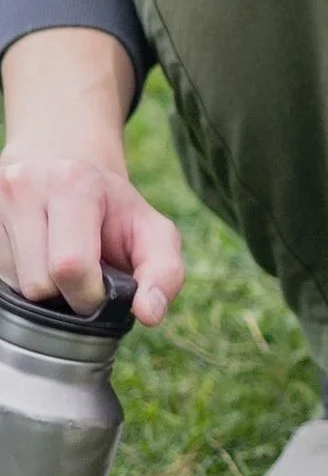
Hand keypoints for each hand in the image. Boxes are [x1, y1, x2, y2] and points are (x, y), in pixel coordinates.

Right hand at [0, 27, 183, 323]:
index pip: (70, 266)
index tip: (101, 293)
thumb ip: (165, 273)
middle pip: (36, 283)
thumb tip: (150, 314)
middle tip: (81, 276)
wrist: (65, 161)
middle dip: (64, 294)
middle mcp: (25, 185)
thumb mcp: (153, 232)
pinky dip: (17, 275)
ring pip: (10, 282)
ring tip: (57, 260)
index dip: (88, 296)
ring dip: (39, 285)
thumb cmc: (113, 208)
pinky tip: (35, 256)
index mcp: (74, 184)